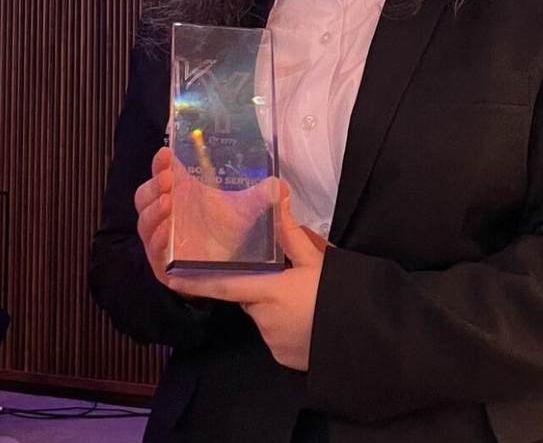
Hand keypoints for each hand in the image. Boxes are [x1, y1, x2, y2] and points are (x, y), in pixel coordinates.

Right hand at [134, 146, 278, 285]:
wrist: (223, 271)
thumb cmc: (226, 232)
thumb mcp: (244, 212)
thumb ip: (260, 198)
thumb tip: (279, 185)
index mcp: (180, 193)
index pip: (163, 173)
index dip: (160, 162)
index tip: (166, 152)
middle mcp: (166, 213)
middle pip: (146, 195)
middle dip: (153, 185)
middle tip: (167, 179)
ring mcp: (162, 238)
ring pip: (145, 222)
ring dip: (153, 211)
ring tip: (167, 201)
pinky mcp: (163, 262)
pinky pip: (153, 251)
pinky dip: (157, 240)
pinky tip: (165, 232)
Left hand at [166, 183, 330, 369]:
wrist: (362, 338)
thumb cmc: (337, 293)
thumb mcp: (317, 260)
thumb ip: (290, 233)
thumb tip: (276, 195)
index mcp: (269, 291)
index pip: (224, 286)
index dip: (196, 282)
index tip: (170, 277)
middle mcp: (264, 319)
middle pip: (248, 297)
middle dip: (257, 285)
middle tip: (283, 274)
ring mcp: (273, 341)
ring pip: (262, 315)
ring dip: (273, 305)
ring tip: (304, 297)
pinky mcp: (282, 357)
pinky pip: (275, 335)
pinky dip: (284, 325)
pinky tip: (307, 318)